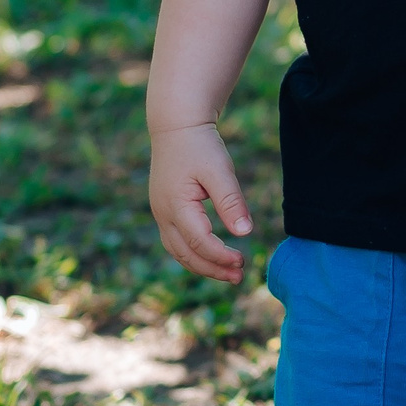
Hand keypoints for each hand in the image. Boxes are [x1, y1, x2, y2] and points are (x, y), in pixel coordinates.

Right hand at [150, 123, 253, 283]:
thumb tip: (244, 233)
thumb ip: (231, 201)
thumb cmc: (200, 146)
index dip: (221, 256)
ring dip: (203, 266)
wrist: (177, 127)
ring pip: (178, 252)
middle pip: (186, 254)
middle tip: (239, 277)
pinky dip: (193, 255)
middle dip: (213, 269)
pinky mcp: (165, 211)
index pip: (200, 242)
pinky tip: (212, 257)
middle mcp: (163, 214)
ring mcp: (161, 214)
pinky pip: (176, 242)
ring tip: (229, 273)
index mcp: (176, 205)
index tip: (243, 262)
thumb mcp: (220, 170)